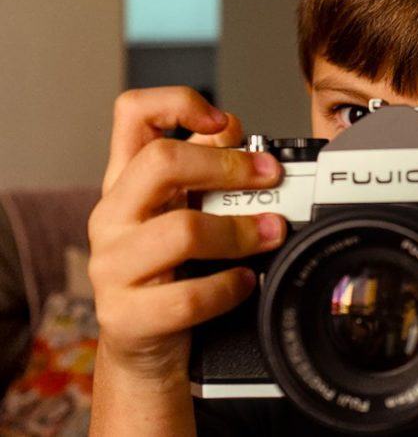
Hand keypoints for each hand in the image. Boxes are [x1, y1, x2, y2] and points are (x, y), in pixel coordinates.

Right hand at [88, 87, 285, 387]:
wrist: (145, 347)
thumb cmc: (169, 270)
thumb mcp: (182, 209)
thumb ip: (203, 167)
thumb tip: (232, 130)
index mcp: (126, 181)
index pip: (132, 113)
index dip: (179, 103)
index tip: (222, 122)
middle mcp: (112, 216)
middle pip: (160, 163)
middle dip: (228, 166)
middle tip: (270, 177)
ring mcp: (113, 267)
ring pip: (182, 231)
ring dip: (241, 231)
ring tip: (271, 234)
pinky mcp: (127, 316)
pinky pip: (187, 297)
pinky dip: (228, 288)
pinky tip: (245, 282)